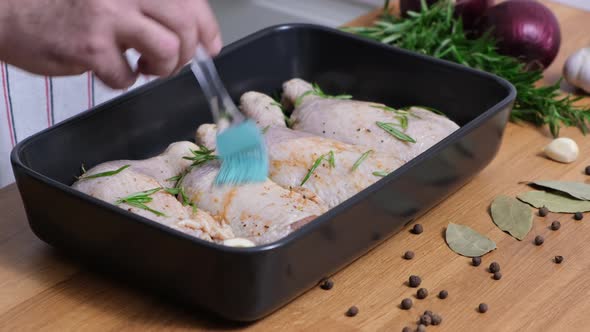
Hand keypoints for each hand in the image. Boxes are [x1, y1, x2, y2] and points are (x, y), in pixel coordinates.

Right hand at [0, 0, 221, 88]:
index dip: (207, 26)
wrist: (9, 10)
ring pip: (167, 50)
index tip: (210, 45)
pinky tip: (110, 70)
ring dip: (162, 68)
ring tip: (143, 66)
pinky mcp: (90, 46)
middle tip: (169, 61)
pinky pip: (128, 76)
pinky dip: (123, 80)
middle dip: (185, 53)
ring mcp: (108, 16)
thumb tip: (192, 34)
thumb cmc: (65, 4)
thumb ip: (149, 7)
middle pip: (185, 25)